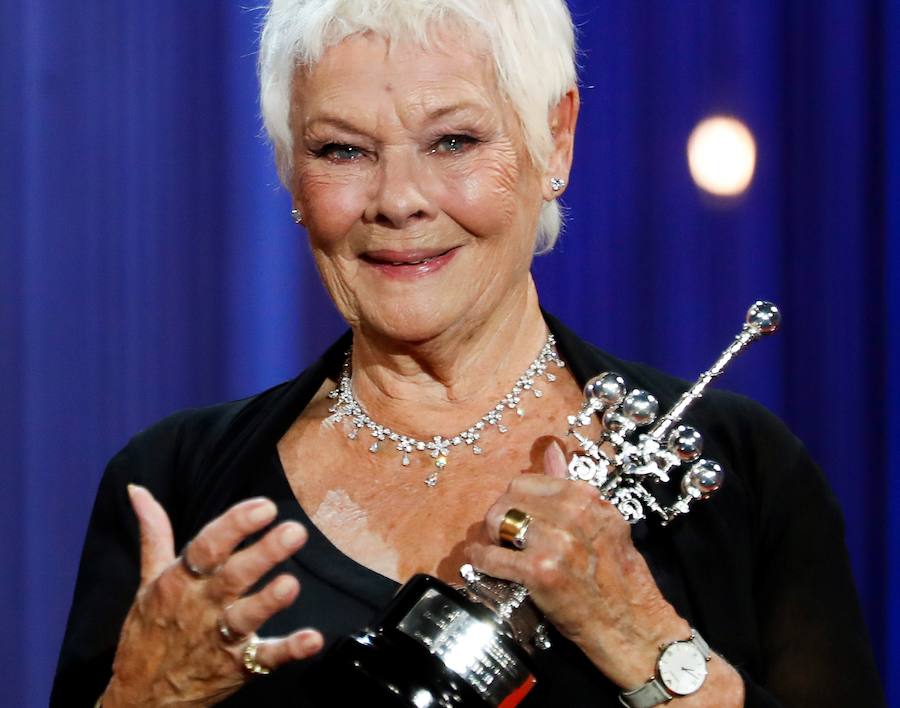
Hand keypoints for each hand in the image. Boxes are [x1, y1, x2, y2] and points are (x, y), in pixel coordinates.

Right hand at [102, 486, 322, 706]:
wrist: (140, 699)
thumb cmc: (150, 631)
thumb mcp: (148, 581)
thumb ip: (154, 533)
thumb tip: (138, 490)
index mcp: (180, 581)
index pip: (207, 546)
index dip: (235, 525)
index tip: (264, 506)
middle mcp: (200, 607)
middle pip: (233, 576)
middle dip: (263, 554)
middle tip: (294, 531)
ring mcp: (219, 639)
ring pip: (246, 617)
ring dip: (269, 601)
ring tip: (291, 584)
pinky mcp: (237, 667)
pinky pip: (265, 659)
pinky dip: (289, 650)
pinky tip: (312, 639)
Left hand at [466, 442, 688, 688]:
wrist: (631, 623)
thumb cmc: (616, 575)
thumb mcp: (603, 521)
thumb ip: (571, 486)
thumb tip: (550, 450)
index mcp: (586, 497)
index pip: (527, 481)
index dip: (518, 501)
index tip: (520, 518)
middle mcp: (573, 513)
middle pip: (508, 499)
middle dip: (501, 517)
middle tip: (506, 537)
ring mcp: (556, 542)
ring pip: (497, 521)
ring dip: (491, 538)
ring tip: (499, 550)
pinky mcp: (541, 571)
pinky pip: (492, 557)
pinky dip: (481, 561)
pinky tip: (482, 564)